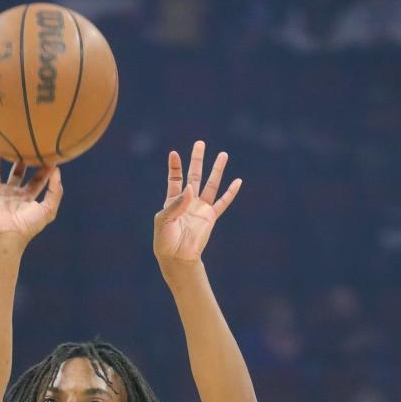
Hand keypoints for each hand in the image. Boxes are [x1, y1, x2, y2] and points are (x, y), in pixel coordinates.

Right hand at [0, 146, 61, 246]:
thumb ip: (55, 191)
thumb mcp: (49, 209)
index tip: (49, 153)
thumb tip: (57, 170)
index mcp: (27, 198)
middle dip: (22, 158)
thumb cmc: (28, 226)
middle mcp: (12, 193)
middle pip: (17, 171)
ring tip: (0, 139)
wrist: (7, 235)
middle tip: (27, 142)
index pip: (37, 179)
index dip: (44, 167)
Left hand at [154, 141, 241, 269]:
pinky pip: (222, 203)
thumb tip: (190, 188)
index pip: (175, 179)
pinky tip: (237, 181)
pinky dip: (230, 193)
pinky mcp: (210, 217)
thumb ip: (176, 203)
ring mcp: (200, 208)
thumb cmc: (165, 241)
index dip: (175, 167)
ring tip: (223, 154)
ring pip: (210, 184)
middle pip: (194, 176)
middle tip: (200, 143)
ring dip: (216, 170)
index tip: (174, 154)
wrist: (177, 259)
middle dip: (197, 160)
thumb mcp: (163, 220)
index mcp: (173, 201)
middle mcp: (188, 202)